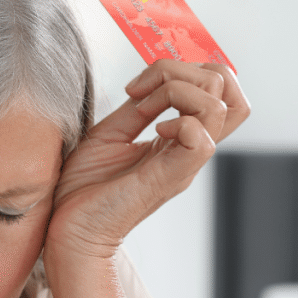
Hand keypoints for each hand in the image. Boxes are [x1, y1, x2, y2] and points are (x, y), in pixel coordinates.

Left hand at [45, 60, 249, 262]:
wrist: (68, 228)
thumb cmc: (83, 188)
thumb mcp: (110, 133)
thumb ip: (138, 106)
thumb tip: (154, 80)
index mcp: (178, 138)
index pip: (218, 91)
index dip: (185, 69)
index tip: (139, 86)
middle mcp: (189, 149)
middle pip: (229, 92)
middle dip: (185, 71)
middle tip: (142, 90)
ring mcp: (184, 164)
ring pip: (220, 107)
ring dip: (178, 91)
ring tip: (144, 110)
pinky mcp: (170, 177)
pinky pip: (202, 139)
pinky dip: (178, 121)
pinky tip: (153, 131)